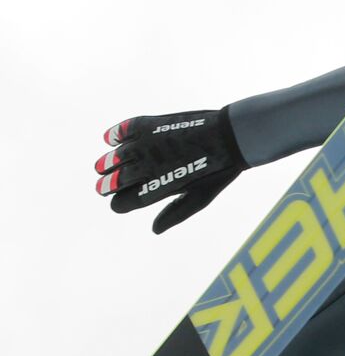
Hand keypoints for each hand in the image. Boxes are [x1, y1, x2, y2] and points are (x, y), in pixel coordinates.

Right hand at [95, 108, 246, 233]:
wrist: (230, 137)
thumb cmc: (218, 171)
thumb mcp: (200, 199)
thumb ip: (175, 213)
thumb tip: (155, 229)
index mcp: (157, 189)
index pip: (122, 203)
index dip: (118, 204)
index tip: (118, 202)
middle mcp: (146, 168)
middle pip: (113, 182)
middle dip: (106, 186)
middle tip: (104, 185)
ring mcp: (146, 145)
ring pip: (113, 158)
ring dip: (106, 163)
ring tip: (103, 165)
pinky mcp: (149, 125)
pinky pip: (122, 130)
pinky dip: (114, 135)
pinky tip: (111, 139)